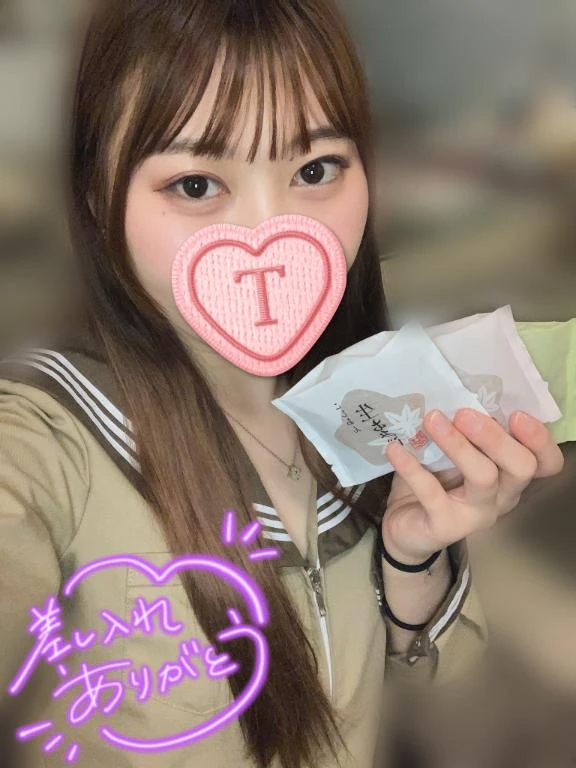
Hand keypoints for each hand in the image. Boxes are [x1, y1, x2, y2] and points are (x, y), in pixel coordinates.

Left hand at [382, 409, 564, 564]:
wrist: (406, 530)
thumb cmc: (435, 483)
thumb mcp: (452, 454)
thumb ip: (463, 433)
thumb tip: (451, 392)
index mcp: (509, 475)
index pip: (545, 462)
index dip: (540, 439)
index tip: (516, 414)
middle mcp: (502, 496)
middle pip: (521, 467)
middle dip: (496, 436)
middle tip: (464, 413)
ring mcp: (476, 514)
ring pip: (483, 477)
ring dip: (458, 444)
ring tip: (432, 419)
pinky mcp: (445, 526)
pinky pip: (432, 493)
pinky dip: (412, 467)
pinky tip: (396, 449)